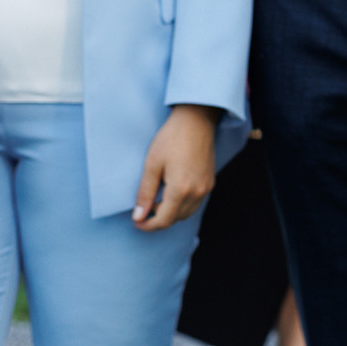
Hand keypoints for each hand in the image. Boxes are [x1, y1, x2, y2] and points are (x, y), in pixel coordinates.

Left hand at [133, 105, 220, 230]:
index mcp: (181, 189)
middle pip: (176, 219)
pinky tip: (172, 192)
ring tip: (156, 200)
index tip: (136, 222)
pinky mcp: (210, 181)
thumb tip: (138, 216)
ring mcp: (206, 188)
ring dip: (171, 212)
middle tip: (143, 208)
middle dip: (158, 219)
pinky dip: (182, 205)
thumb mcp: (152, 164)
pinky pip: (195, 203)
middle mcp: (197, 192)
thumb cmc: (171, 138)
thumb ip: (145, 193)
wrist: (196, 120)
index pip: (164, 220)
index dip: (148, 225)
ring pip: (187, 213)